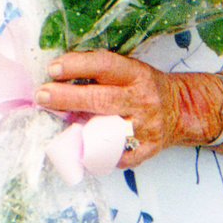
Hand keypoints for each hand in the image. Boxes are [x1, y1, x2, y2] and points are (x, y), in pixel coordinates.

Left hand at [34, 50, 219, 166]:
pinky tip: (84, 151)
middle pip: (100, 99)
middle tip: (42, 96)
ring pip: (106, 132)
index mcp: (136, 74)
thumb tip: (59, 79)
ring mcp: (145, 127)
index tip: (52, 69)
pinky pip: (116, 156)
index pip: (104, 66)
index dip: (77, 65)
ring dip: (79, 132)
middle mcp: (141, 99)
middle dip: (67, 97)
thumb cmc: (144, 86)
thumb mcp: (129, 71)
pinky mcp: (147, 150)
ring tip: (59, 130)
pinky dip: (98, 155)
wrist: (181, 109)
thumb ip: (101, 75)